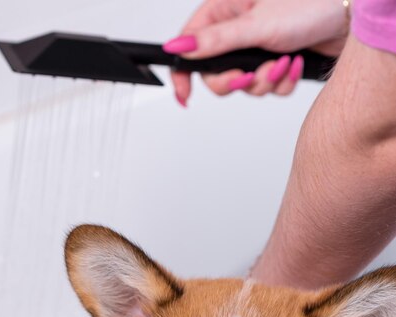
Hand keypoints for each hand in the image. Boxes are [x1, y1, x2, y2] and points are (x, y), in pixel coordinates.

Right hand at [164, 0, 349, 104]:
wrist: (348, 18)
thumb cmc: (309, 5)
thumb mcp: (255, 26)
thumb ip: (216, 42)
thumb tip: (180, 48)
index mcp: (225, 12)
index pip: (191, 46)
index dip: (184, 74)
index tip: (185, 96)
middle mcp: (239, 31)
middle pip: (218, 75)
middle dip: (238, 82)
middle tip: (250, 77)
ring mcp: (258, 49)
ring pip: (246, 85)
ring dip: (266, 81)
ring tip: (283, 62)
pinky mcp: (276, 62)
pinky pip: (269, 87)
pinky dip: (282, 82)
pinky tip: (294, 64)